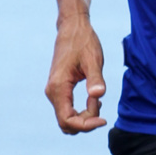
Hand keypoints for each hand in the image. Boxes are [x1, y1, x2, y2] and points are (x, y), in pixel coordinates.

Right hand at [45, 19, 106, 133]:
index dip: (86, 125)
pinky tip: (94, 99)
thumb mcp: (93, 59)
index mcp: (59, 86)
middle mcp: (52, 92)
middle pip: (66, 123)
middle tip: (101, 105)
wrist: (72, 28)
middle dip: (86, 122)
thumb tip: (98, 96)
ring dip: (84, 117)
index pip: (68, 120)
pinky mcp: (58, 90)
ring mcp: (54, 92)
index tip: (103, 119)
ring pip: (66, 119)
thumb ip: (95, 78)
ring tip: (97, 100)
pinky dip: (81, 111)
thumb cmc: (84, 42)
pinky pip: (67, 110)